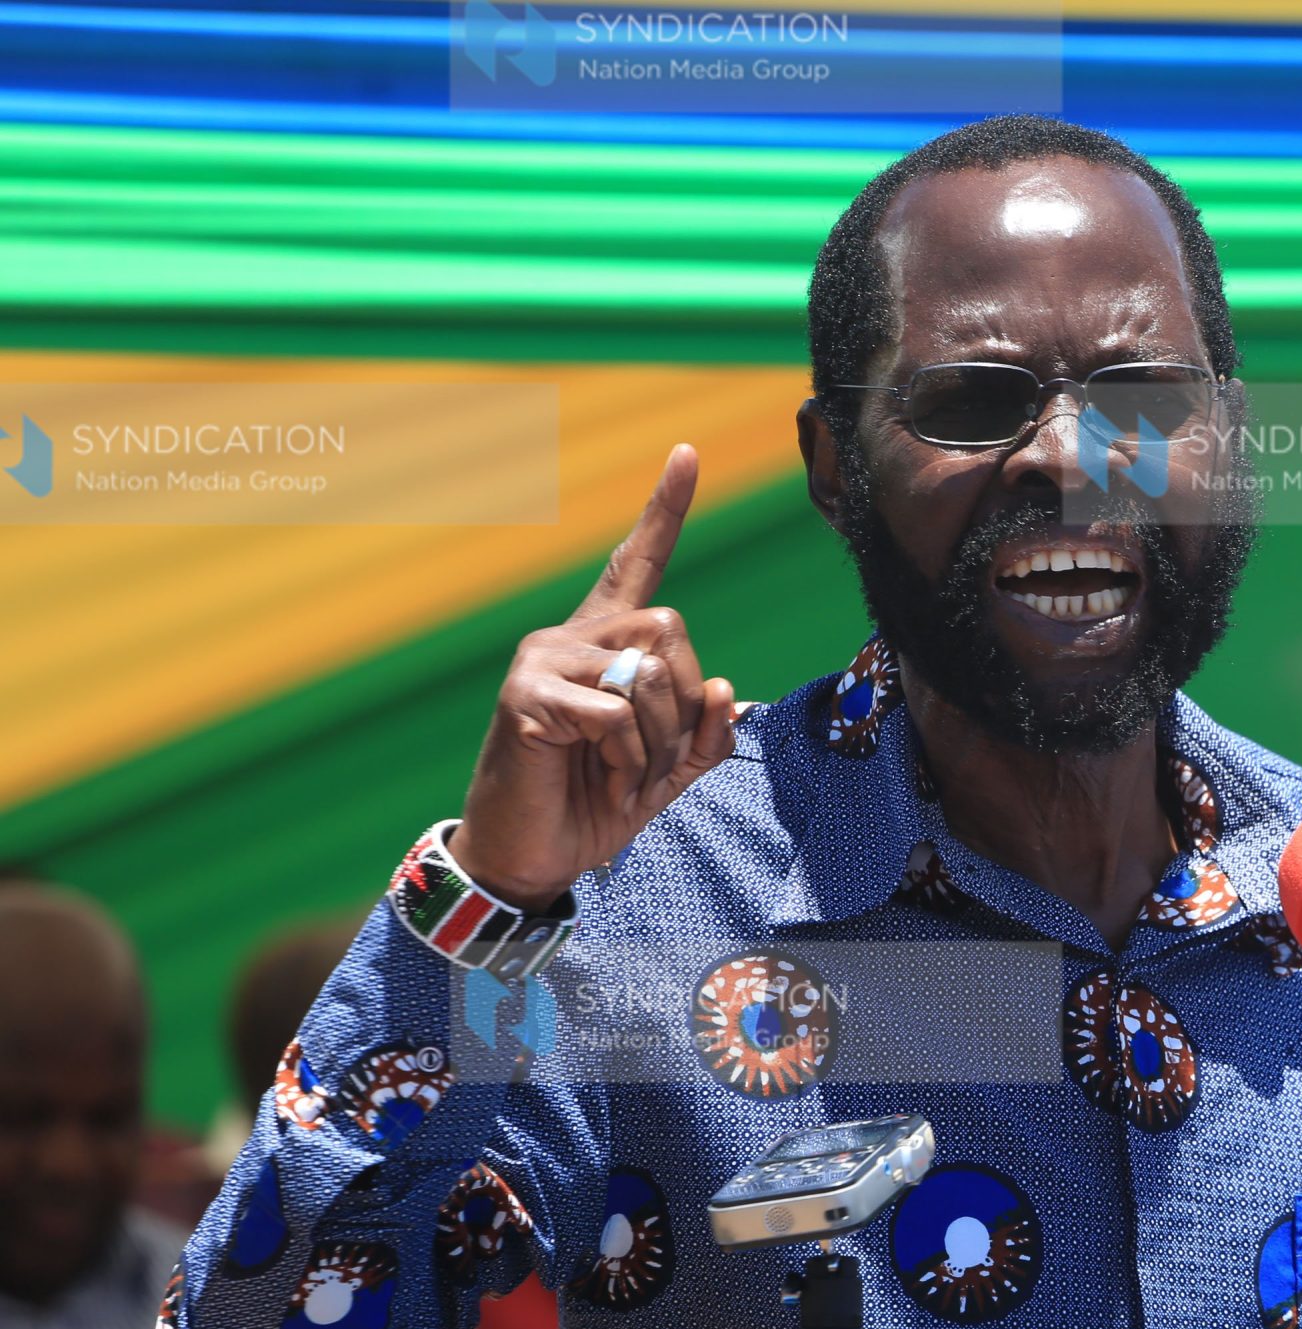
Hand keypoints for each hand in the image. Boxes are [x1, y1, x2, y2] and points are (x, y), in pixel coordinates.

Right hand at [450, 445, 736, 909]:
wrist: (532, 855)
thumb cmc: (595, 804)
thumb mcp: (670, 770)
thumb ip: (706, 732)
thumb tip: (727, 686)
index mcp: (606, 642)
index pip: (639, 562)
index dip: (665, 509)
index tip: (688, 452)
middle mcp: (570, 636)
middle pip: (670, 628)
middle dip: (682, 705)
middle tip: (651, 757)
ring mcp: (543, 660)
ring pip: (647, 671)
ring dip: (656, 740)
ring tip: (623, 773)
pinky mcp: (527, 696)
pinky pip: (615, 712)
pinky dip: (629, 759)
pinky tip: (605, 780)